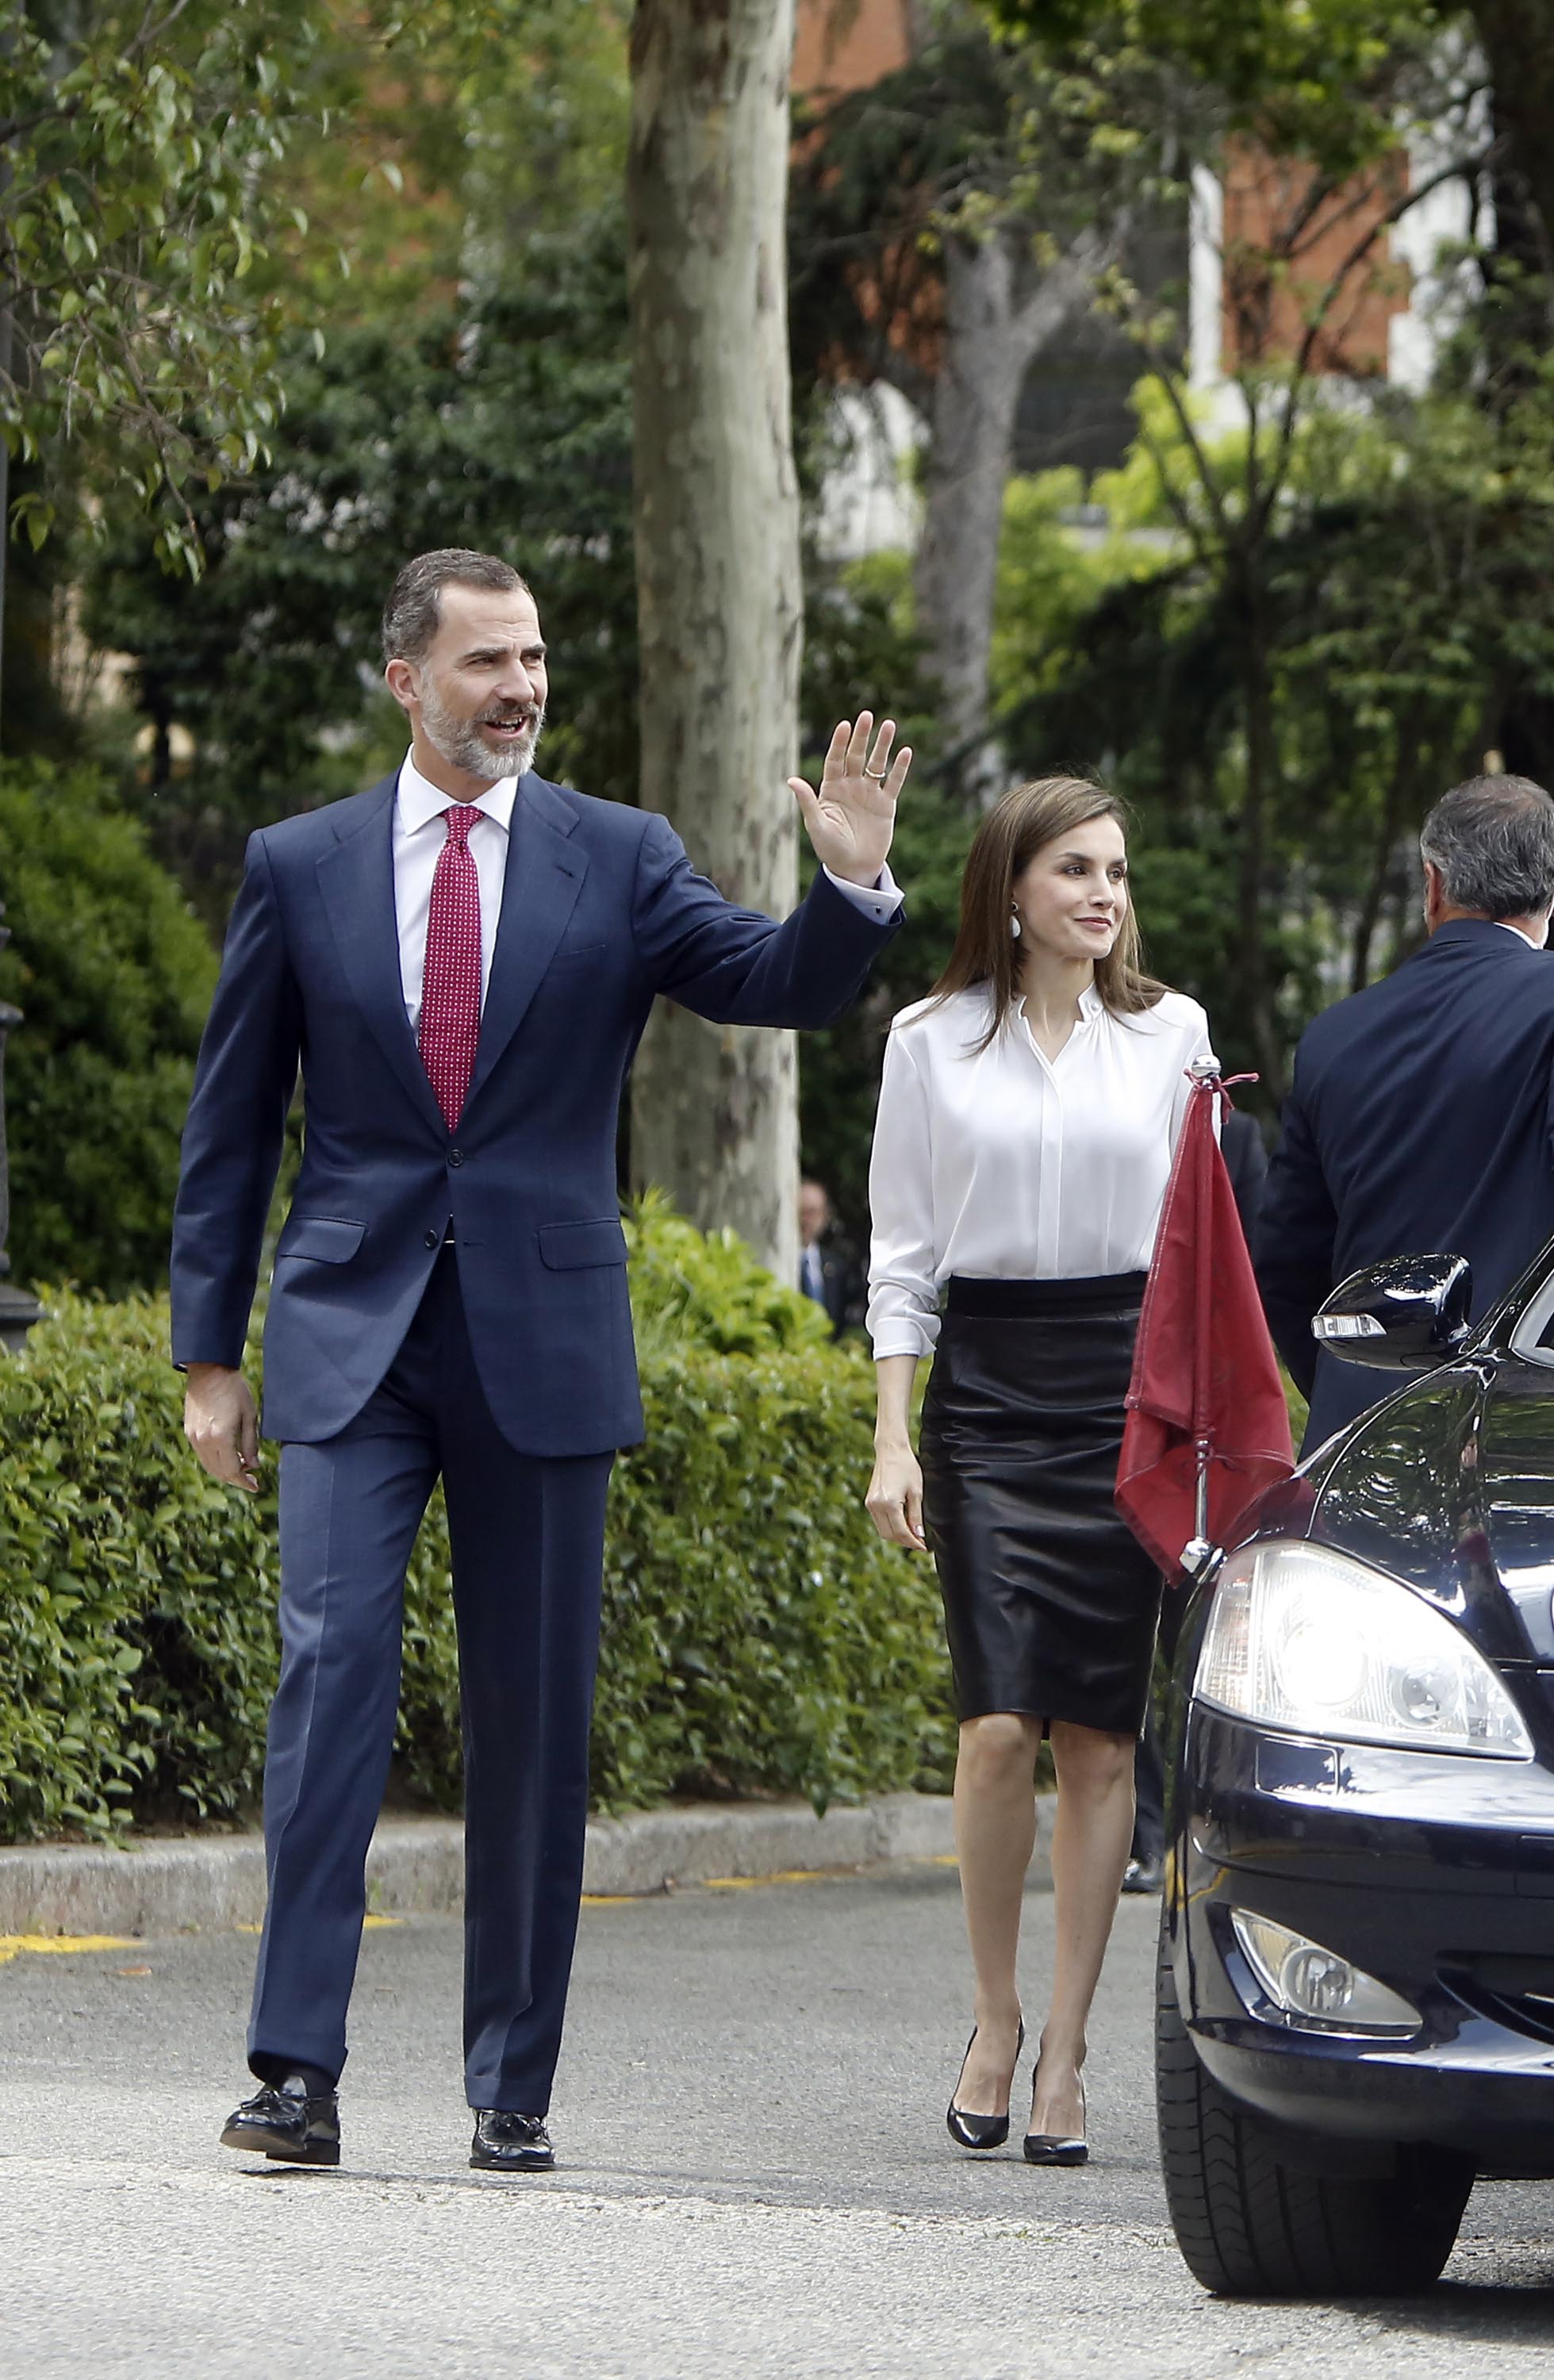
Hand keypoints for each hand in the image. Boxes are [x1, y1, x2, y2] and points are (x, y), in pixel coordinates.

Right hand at [184, 1363, 260, 1492]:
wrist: (209, 1371)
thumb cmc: (234, 1390)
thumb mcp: (250, 1416)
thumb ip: (251, 1444)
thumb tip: (253, 1466)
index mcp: (220, 1437)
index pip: (232, 1471)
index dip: (244, 1482)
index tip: (255, 1486)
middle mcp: (204, 1440)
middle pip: (219, 1472)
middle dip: (236, 1479)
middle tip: (251, 1478)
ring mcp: (194, 1437)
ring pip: (209, 1466)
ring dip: (225, 1471)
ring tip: (242, 1467)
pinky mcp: (189, 1432)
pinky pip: (203, 1455)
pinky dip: (216, 1461)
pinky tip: (229, 1455)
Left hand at [788, 712, 911, 889]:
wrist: (854, 869)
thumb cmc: (830, 849)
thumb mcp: (817, 826)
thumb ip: (807, 802)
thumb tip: (791, 780)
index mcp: (831, 789)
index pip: (835, 760)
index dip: (840, 743)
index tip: (845, 725)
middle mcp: (850, 787)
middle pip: (856, 756)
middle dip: (862, 737)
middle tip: (867, 716)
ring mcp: (869, 794)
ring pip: (877, 764)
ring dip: (883, 745)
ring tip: (890, 724)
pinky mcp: (886, 805)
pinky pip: (894, 782)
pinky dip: (900, 768)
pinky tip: (906, 751)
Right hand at [866, 1442, 926, 1550]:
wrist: (891, 1451)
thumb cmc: (907, 1467)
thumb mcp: (916, 1492)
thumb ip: (916, 1515)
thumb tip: (919, 1535)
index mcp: (889, 1503)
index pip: (901, 1532)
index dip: (913, 1542)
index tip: (924, 1547)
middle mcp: (876, 1506)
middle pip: (890, 1535)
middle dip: (905, 1542)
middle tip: (920, 1543)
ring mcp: (870, 1504)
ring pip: (883, 1531)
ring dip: (897, 1536)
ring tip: (912, 1536)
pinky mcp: (869, 1502)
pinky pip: (879, 1522)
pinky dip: (890, 1527)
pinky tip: (902, 1525)